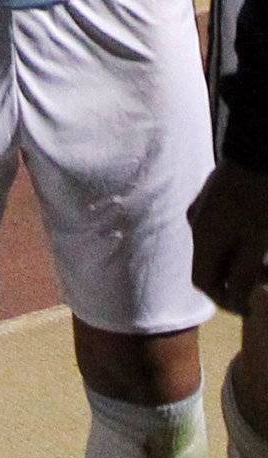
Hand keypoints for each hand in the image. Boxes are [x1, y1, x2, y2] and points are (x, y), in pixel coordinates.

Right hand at [189, 160, 267, 313]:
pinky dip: (238, 241)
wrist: (257, 151)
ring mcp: (203, 207)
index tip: (251, 307)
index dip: (225, 299)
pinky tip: (258, 236)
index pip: (202, 281)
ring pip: (217, 246)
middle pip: (210, 264)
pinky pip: (221, 229)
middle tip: (267, 276)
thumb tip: (235, 302)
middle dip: (238, 277)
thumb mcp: (257, 242)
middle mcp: (196, 224)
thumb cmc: (260, 201)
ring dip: (241, 259)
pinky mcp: (213, 196)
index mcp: (203, 237)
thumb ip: (243, 274)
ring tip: (266, 256)